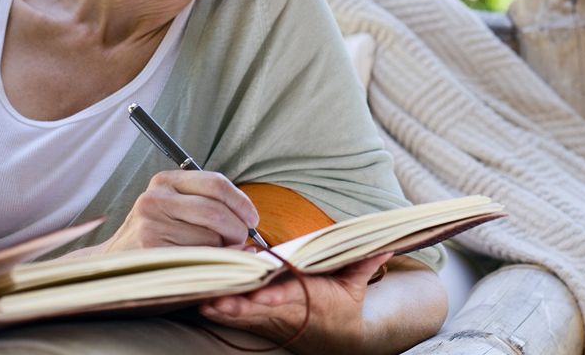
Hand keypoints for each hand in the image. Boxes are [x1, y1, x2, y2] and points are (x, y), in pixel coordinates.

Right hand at [97, 170, 259, 251]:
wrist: (114, 263)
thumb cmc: (156, 235)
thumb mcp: (175, 208)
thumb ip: (208, 205)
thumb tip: (251, 225)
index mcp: (164, 181)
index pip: (216, 184)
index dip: (241, 203)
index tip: (252, 219)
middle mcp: (155, 199)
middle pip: (216, 212)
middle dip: (237, 231)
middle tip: (240, 242)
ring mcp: (150, 226)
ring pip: (209, 239)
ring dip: (222, 251)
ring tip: (215, 254)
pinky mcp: (151, 252)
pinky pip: (198, 259)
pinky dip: (212, 265)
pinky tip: (208, 266)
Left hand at [198, 253, 392, 353]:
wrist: (337, 340)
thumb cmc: (343, 306)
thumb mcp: (355, 285)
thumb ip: (363, 262)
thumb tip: (383, 244)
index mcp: (310, 298)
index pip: (290, 297)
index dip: (274, 297)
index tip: (260, 295)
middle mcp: (287, 311)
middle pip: (259, 308)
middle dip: (238, 305)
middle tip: (217, 299)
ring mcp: (271, 319)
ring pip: (244, 316)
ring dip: (224, 309)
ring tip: (204, 302)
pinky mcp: (260, 323)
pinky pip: (237, 319)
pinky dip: (221, 313)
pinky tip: (201, 305)